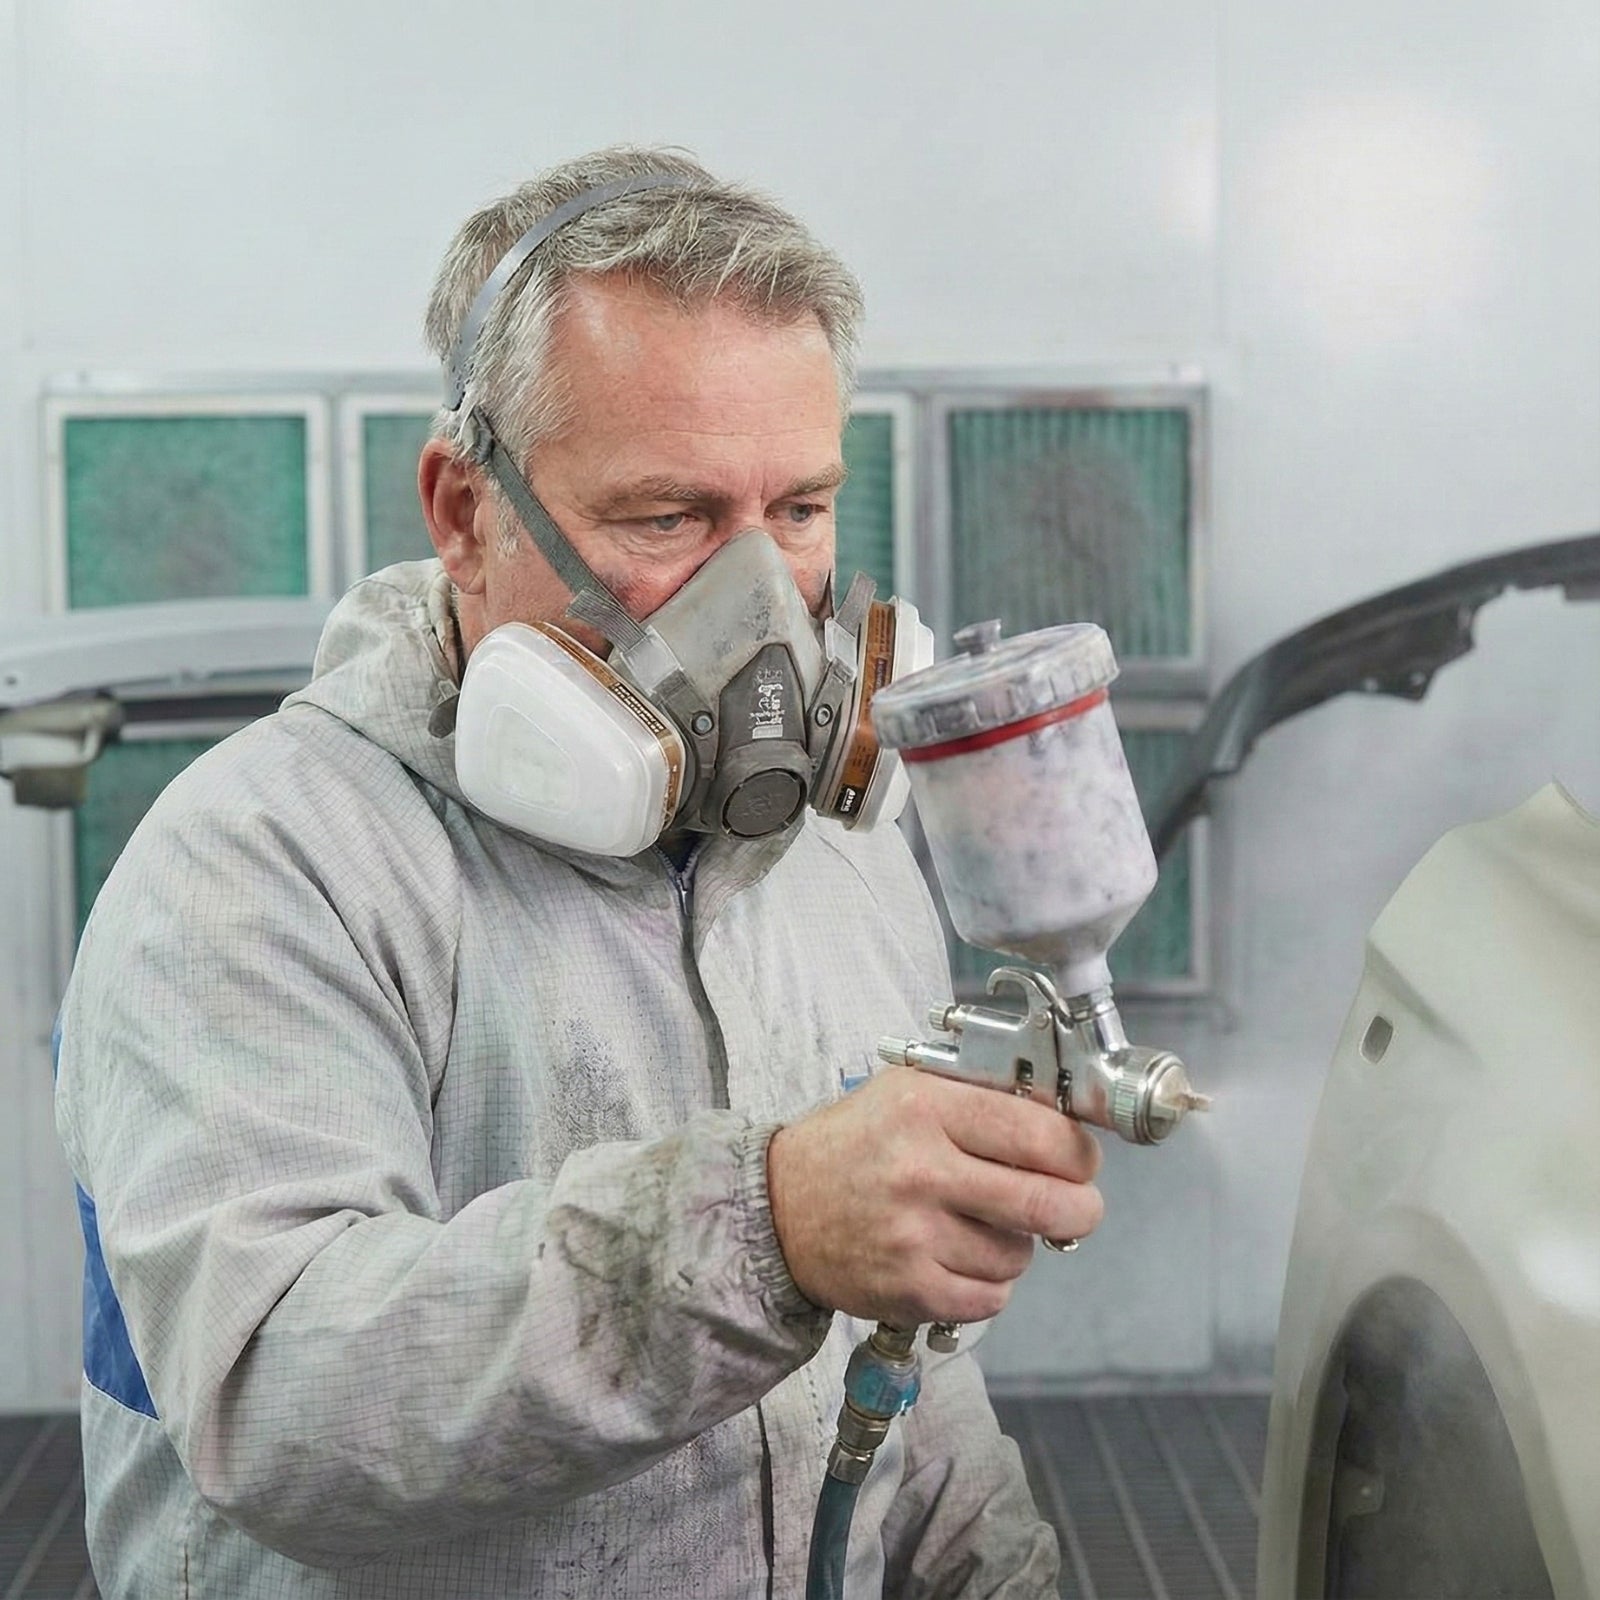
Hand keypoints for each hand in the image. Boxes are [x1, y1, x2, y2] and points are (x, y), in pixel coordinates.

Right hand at [766, 1066, 1103, 1327]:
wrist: (779, 1207)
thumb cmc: (854, 1144)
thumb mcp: (909, 1090)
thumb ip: (982, 1096)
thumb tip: (1065, 1116)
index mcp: (927, 1109)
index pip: (1039, 1132)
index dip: (1078, 1152)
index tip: (1082, 1160)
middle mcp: (922, 1170)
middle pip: (1046, 1202)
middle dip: (1080, 1208)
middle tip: (1079, 1206)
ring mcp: (914, 1236)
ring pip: (1020, 1254)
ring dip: (1020, 1245)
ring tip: (985, 1226)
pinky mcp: (909, 1289)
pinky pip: (991, 1297)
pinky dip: (991, 1283)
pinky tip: (963, 1258)